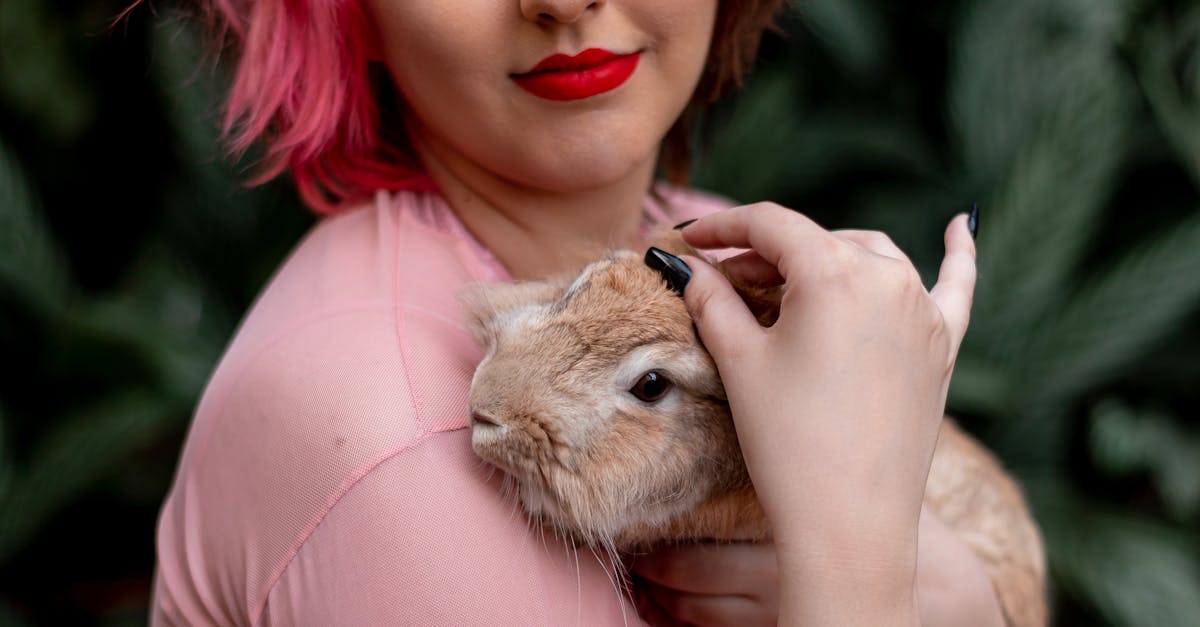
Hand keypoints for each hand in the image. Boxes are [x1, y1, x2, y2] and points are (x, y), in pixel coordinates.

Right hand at [675, 204, 976, 625]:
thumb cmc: (789, 442)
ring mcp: (923, 311)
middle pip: (816, 240)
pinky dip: (954, 253)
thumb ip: (712, 299)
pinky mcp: (942, 346)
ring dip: (826, 258)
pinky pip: (954, 285)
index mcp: (835, 272)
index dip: (722, 226)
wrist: (850, 524)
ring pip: (870, 256)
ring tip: (784, 282)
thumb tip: (685, 264)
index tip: (690, 237)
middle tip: (722, 278)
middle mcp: (889, 278)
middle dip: (766, 253)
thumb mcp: (740, 362)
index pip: (770, 225)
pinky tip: (959, 226)